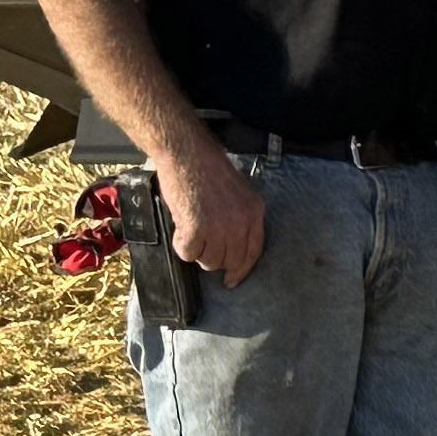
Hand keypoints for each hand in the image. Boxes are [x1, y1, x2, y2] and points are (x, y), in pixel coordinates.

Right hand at [154, 152, 269, 286]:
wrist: (187, 155)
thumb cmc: (208, 170)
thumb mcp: (239, 194)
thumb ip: (240, 218)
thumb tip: (231, 245)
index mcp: (255, 212)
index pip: (254, 252)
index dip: (242, 270)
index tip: (232, 281)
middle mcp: (242, 222)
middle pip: (231, 261)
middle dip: (215, 259)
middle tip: (202, 246)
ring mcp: (220, 227)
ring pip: (209, 261)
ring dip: (197, 251)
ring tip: (191, 230)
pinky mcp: (197, 228)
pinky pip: (188, 253)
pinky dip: (181, 245)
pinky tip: (181, 229)